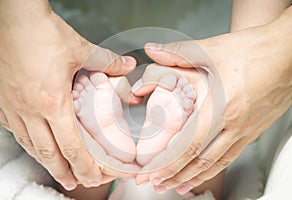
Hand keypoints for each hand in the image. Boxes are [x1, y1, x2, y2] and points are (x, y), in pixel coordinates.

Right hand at [0, 0, 135, 189]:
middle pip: (47, 153)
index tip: (91, 179)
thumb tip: (127, 66)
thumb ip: (106, 61)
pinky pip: (13, 129)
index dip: (82, 166)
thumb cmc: (42, 33)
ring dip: (44, 161)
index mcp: (52, 102)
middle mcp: (29, 109)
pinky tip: (32, 142)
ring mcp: (12, 106)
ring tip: (55, 170)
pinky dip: (26, 141)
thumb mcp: (80, 48)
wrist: (12, 17)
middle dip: (62, 173)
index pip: (70, 145)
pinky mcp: (1, 100)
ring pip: (29, 144)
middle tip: (74, 184)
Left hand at [135, 3, 291, 193]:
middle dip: (175, 176)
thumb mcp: (212, 49)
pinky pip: (230, 156)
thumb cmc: (256, 52)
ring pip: (216, 163)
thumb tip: (152, 50)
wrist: (288, 54)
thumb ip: (178, 52)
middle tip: (155, 185)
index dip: (167, 163)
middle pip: (200, 161)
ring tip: (176, 187)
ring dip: (193, 177)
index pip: (189, 145)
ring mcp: (245, 131)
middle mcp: (234, 126)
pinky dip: (214, 168)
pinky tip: (206, 172)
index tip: (150, 173)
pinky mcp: (252, 130)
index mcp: (221, 107)